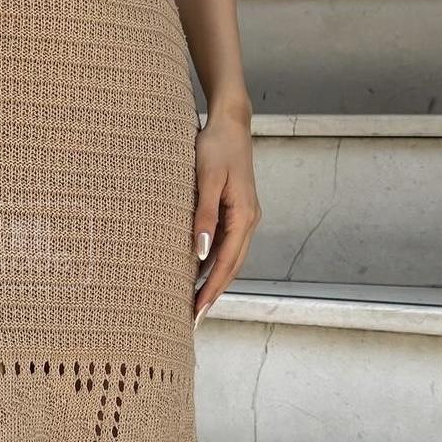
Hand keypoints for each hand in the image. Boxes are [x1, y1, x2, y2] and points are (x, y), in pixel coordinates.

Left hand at [192, 110, 260, 319]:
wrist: (230, 122)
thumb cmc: (215, 147)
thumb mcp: (206, 180)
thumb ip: (204, 216)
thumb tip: (200, 253)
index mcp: (244, 216)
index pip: (227, 264)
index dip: (211, 289)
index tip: (197, 311)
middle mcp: (249, 220)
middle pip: (231, 266)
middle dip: (212, 293)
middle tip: (193, 319)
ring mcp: (244, 216)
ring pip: (229, 258)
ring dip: (213, 280)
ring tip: (194, 302)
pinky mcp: (236, 210)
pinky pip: (226, 244)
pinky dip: (213, 262)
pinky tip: (198, 272)